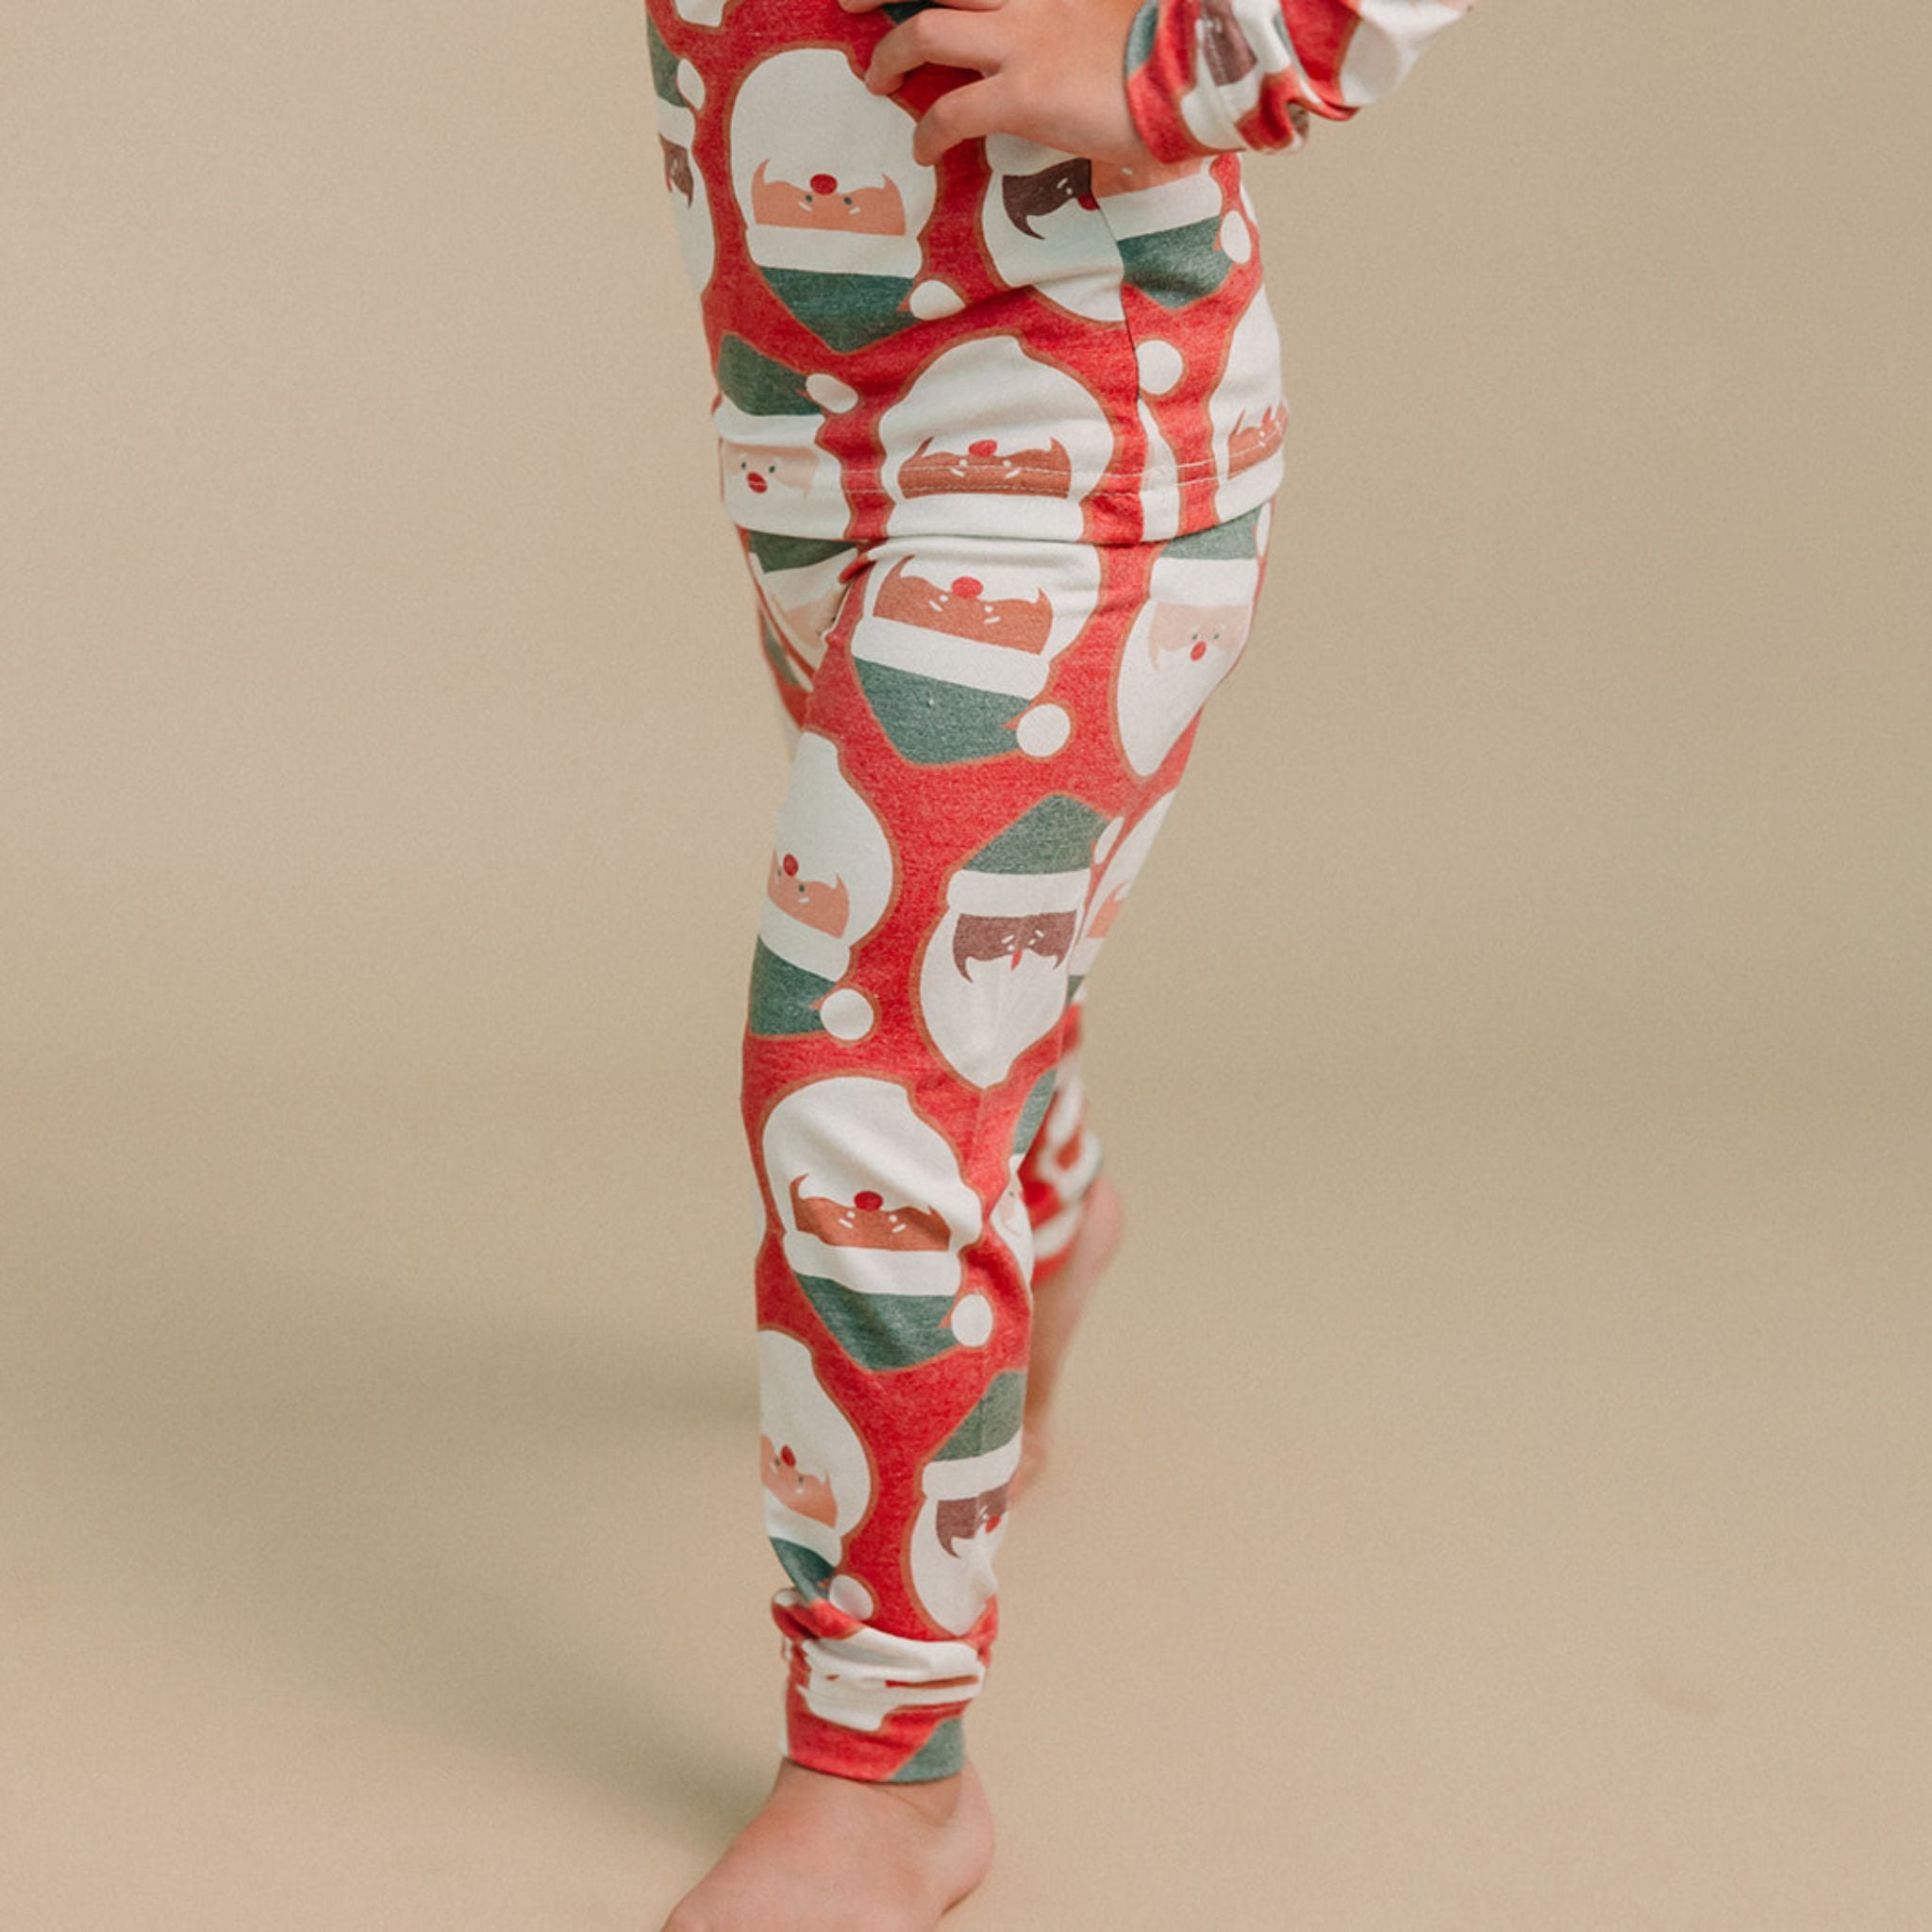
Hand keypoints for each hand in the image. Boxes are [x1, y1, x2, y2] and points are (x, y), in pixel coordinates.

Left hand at [841, 0, 1157, 168]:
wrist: (1200, 71)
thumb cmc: (1172, 49)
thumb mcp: (1120, 10)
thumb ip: (1079, 18)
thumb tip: (1067, 45)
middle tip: (850, 1)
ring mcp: (1022, 39)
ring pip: (925, 30)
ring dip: (890, 54)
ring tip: (877, 79)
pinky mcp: (1023, 93)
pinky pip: (951, 113)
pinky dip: (927, 131)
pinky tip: (923, 149)